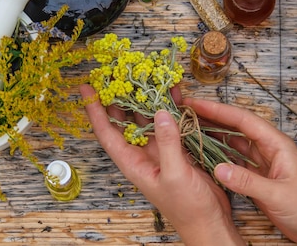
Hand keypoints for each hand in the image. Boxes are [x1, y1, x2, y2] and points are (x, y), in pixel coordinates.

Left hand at [80, 85, 244, 245]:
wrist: (209, 222)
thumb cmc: (187, 208)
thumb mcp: (175, 175)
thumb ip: (167, 144)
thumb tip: (161, 113)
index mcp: (133, 163)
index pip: (107, 133)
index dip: (95, 110)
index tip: (87, 88)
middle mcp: (143, 154)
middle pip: (126, 121)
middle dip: (120, 98)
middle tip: (117, 73)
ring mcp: (161, 151)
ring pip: (149, 119)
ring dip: (147, 99)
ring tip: (144, 74)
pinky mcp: (179, 149)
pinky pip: (172, 123)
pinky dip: (172, 107)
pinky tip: (173, 91)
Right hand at [184, 97, 296, 245]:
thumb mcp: (278, 195)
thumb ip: (248, 182)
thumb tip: (218, 167)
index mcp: (277, 145)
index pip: (243, 120)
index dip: (218, 110)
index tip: (196, 104)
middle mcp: (269, 150)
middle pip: (237, 127)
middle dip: (213, 117)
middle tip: (187, 111)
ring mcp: (264, 164)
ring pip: (235, 144)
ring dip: (214, 136)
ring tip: (191, 128)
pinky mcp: (261, 179)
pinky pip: (237, 162)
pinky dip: (221, 157)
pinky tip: (206, 155)